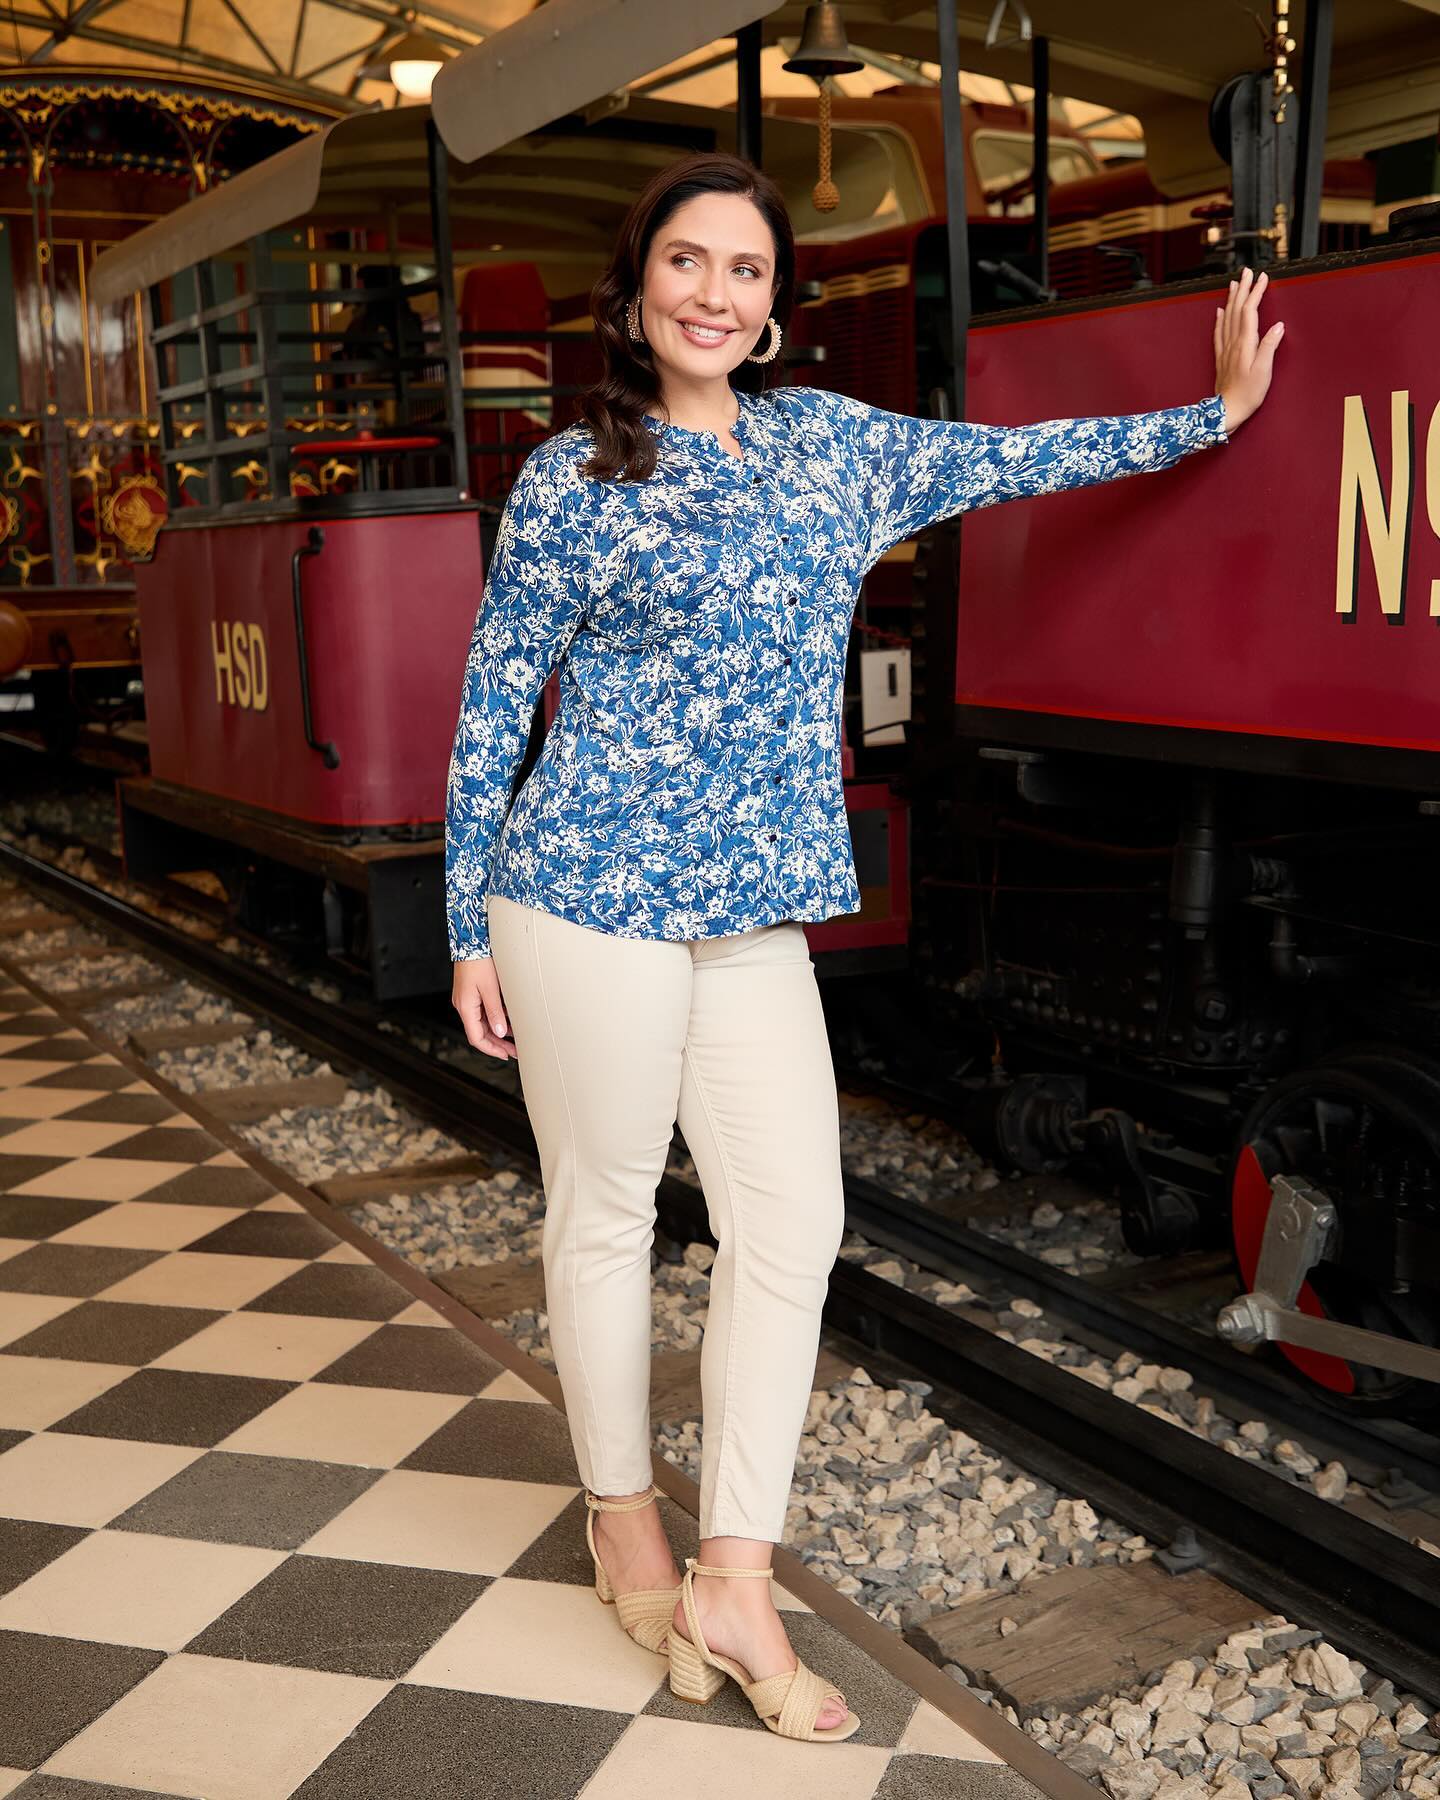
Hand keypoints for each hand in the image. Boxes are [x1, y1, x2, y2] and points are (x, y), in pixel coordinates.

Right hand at [452, 955, 516, 1061]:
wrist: (472, 940)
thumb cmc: (479, 960)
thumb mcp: (491, 988)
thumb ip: (495, 1012)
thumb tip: (500, 1032)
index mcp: (465, 1007)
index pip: (476, 1038)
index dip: (492, 1049)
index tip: (506, 1055)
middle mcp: (463, 1005)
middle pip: (480, 1032)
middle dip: (498, 1043)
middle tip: (515, 1050)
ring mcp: (467, 998)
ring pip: (482, 1022)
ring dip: (498, 1030)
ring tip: (515, 1036)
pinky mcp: (471, 991)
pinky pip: (483, 1011)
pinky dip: (495, 1017)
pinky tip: (508, 1019)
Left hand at [1214, 266, 1283, 433]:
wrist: (1226, 412)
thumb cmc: (1247, 395)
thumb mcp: (1263, 372)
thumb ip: (1269, 347)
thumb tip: (1278, 326)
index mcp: (1245, 344)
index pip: (1249, 311)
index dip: (1256, 292)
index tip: (1262, 277)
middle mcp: (1233, 343)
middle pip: (1236, 310)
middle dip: (1242, 289)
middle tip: (1247, 271)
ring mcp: (1225, 350)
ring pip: (1226, 318)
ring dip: (1231, 299)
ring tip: (1234, 284)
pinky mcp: (1221, 358)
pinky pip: (1219, 332)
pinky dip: (1219, 319)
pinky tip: (1219, 311)